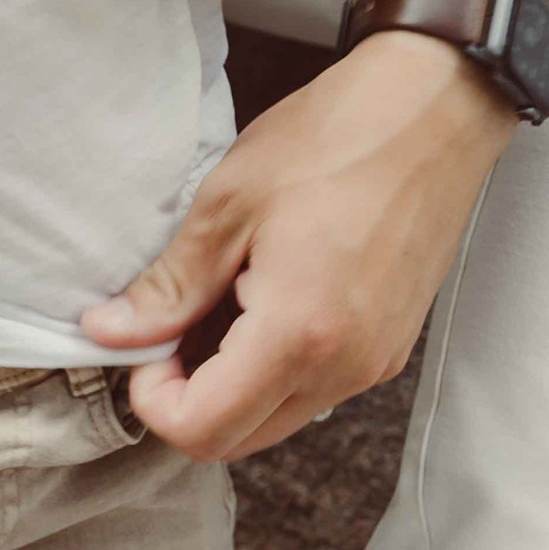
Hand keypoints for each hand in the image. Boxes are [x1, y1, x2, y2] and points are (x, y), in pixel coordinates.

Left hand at [79, 32, 517, 460]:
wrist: (438, 108)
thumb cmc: (340, 138)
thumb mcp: (230, 202)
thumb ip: (169, 285)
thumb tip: (110, 331)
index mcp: (299, 335)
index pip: (204, 431)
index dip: (154, 400)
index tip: (143, 346)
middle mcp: (345, 367)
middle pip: (239, 441)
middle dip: (189, 400)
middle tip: (171, 328)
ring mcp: (375, 362)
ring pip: (277, 418)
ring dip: (232, 384)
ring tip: (219, 303)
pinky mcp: (390, 347)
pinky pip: (316, 388)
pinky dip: (274, 367)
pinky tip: (263, 299)